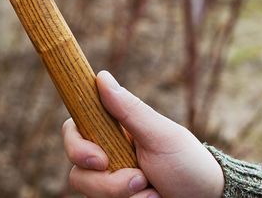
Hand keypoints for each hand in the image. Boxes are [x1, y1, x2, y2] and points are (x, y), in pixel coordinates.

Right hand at [61, 71, 223, 197]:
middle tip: (138, 179)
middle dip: (105, 180)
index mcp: (110, 132)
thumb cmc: (188, 163)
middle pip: (77, 167)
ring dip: (121, 193)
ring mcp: (106, 182)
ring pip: (87, 189)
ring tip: (151, 191)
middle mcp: (103, 156)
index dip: (76, 145)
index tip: (99, 159)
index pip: (73, 130)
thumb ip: (129, 110)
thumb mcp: (161, 135)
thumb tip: (102, 76)